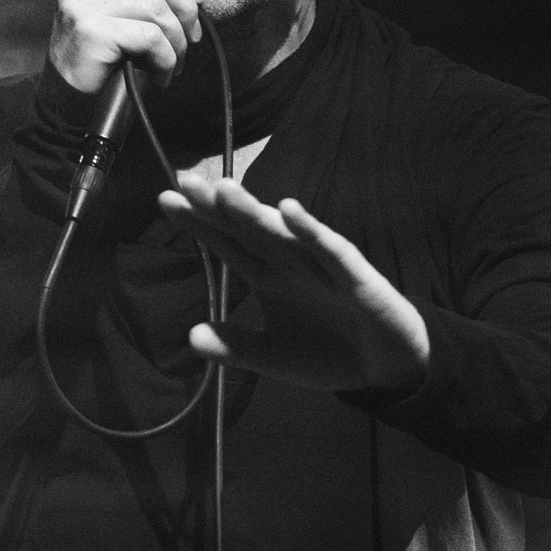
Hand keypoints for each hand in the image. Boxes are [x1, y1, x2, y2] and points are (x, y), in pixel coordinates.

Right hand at [49, 0, 206, 95]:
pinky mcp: (89, 31)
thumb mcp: (121, 10)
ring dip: (177, 42)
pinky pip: (150, 36)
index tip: (197, 2)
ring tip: (173, 63)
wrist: (72, 108)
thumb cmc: (106, 61)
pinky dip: (165, 59)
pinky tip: (159, 75)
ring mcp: (79, 4)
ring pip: (156, 8)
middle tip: (193, 37)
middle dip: (185, 6)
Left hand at [157, 173, 429, 396]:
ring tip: (224, 190)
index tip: (164, 199)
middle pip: (248, 228)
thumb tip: (192, 336)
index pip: (227, 242)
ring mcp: (321, 264)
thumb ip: (236, 347)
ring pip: (282, 233)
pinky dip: (310, 231)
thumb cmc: (328, 352)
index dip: (198, 222)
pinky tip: (289, 210)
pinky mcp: (355, 276)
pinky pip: (330, 250)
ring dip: (255, 211)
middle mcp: (289, 262)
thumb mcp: (274, 357)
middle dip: (217, 206)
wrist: (385, 368)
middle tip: (185, 181)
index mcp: (267, 275)